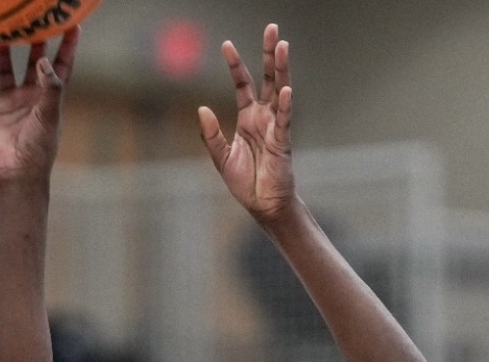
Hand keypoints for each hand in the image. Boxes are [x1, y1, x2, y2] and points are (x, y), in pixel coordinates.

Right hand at [0, 31, 78, 183]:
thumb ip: (51, 87)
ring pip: (5, 71)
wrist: (17, 170)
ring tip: (1, 34)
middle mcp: (29, 96)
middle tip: (33, 22)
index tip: (72, 26)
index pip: (61, 67)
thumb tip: (45, 61)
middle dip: (34, 44)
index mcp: (48, 97)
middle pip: (32, 63)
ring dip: (3, 53)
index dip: (67, 47)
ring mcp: (8, 102)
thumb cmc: (39, 147)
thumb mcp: (50, 115)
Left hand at [198, 25, 296, 221]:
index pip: (243, 84)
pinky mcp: (282, 143)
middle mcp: (264, 117)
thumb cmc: (245, 182)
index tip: (226, 44)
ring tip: (282, 46)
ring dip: (281, 70)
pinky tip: (286, 89)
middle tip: (272, 29)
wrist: (262, 206)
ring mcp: (275, 127)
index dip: (235, 65)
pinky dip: (285, 105)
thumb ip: (211, 133)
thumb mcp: (220, 156)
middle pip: (268, 78)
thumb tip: (201, 108)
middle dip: (268, 54)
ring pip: (280, 91)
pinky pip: (284, 120)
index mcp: (248, 118)